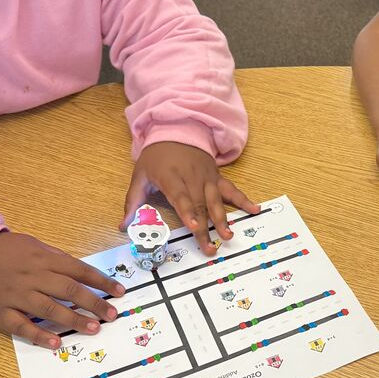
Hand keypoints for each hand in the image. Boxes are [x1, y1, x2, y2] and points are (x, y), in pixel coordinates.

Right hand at [0, 232, 124, 348]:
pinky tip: (57, 343)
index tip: (119, 292)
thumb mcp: (32, 245)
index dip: (101, 281)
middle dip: (94, 302)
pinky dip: (40, 335)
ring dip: (74, 319)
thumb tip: (80, 272)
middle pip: (69, 290)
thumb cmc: (3, 251)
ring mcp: (16, 296)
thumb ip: (55, 258)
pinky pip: (22, 326)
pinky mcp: (0, 312)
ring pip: (49, 309)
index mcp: (43, 258)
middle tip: (112, 314)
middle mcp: (32, 277)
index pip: (79, 270)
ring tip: (94, 328)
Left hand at [122, 141, 257, 255]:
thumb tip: (123, 226)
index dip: (188, 212)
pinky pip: (232, 189)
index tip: (195, 227)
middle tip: (210, 248)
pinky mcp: (217, 176)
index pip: (180, 196)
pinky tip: (255, 209)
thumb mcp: (140, 175)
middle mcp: (192, 176)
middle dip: (206, 227)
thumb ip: (133, 201)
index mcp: (171, 176)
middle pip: (199, 204)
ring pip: (216, 200)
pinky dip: (244, 199)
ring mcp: (207, 176)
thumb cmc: (156, 157)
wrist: (177, 129)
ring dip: (223, 218)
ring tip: (228, 235)